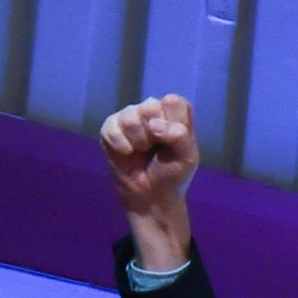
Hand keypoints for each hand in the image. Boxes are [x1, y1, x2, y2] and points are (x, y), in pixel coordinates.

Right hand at [99, 94, 199, 271]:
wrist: (152, 195)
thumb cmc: (173, 173)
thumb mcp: (188, 157)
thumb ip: (180, 136)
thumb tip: (155, 125)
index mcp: (174, 113)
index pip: (174, 102)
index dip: (174, 122)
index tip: (175, 141)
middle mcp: (151, 110)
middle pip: (150, 105)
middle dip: (155, 133)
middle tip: (156, 148)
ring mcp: (129, 117)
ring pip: (131, 116)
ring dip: (139, 140)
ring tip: (142, 151)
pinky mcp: (109, 128)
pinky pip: (112, 128)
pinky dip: (122, 145)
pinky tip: (127, 153)